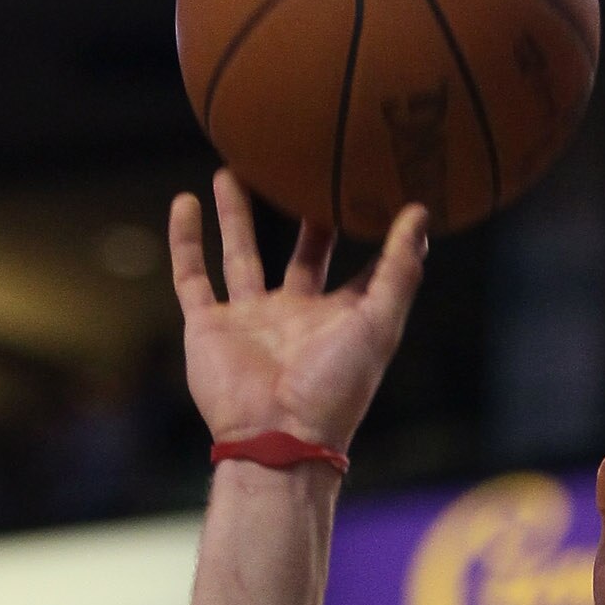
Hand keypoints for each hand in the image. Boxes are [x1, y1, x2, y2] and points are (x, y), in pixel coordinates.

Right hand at [169, 168, 427, 451]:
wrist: (276, 436)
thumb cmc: (335, 388)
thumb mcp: (378, 323)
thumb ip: (399, 270)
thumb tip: (421, 213)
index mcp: (337, 319)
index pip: (359, 269)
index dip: (370, 235)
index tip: (376, 190)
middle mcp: (293, 315)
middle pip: (299, 254)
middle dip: (303, 216)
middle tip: (304, 169)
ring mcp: (248, 321)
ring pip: (240, 255)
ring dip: (235, 215)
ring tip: (232, 168)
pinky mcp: (208, 327)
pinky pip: (192, 275)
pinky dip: (185, 241)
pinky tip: (184, 201)